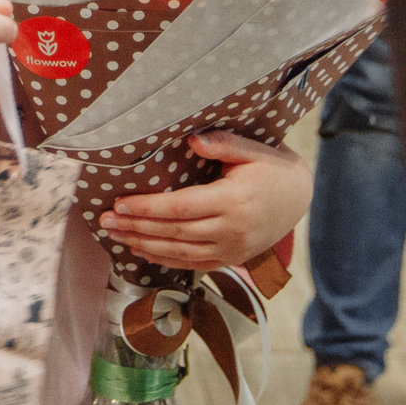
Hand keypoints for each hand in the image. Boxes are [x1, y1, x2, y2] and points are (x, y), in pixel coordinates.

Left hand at [101, 132, 310, 270]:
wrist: (300, 198)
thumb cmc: (272, 168)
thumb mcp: (252, 150)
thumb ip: (222, 144)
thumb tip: (192, 140)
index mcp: (232, 201)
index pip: (179, 208)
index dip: (147, 208)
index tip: (119, 204)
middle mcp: (230, 230)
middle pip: (173, 232)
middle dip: (135, 227)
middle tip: (105, 221)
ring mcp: (231, 249)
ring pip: (179, 251)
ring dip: (144, 244)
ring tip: (116, 235)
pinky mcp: (232, 259)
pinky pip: (193, 264)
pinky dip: (165, 260)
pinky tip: (143, 251)